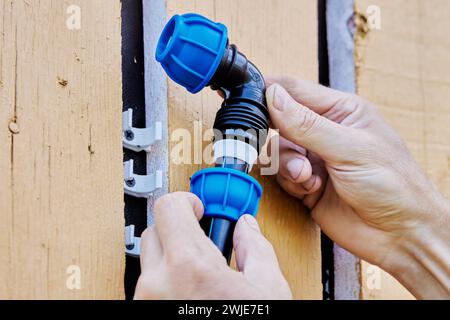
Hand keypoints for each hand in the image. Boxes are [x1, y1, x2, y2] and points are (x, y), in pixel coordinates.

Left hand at [134, 192, 291, 298]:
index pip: (169, 207)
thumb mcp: (267, 290)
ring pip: (150, 259)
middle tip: (201, 237)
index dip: (186, 200)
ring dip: (172, 256)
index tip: (198, 207)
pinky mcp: (142, 314)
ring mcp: (146, 302)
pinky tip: (192, 291)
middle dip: (178, 228)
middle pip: (154, 229)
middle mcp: (157, 284)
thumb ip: (256, 249)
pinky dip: (167, 279)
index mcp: (189, 268)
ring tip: (201, 271)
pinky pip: (150, 284)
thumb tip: (247, 229)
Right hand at [266, 76, 449, 298]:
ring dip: (288, 164)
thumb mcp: (349, 148)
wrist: (399, 234)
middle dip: (277, 135)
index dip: (270, 92)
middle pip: (280, 120)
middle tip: (283, 145)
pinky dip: (292, 181)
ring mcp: (315, 158)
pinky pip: (282, 175)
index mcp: (341, 111)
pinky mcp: (307, 183)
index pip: (295, 90)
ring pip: (278, 150)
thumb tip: (272, 96)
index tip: (247, 97)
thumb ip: (306, 124)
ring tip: (308, 176)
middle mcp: (325, 132)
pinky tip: (311, 188)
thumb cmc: (392, 184)